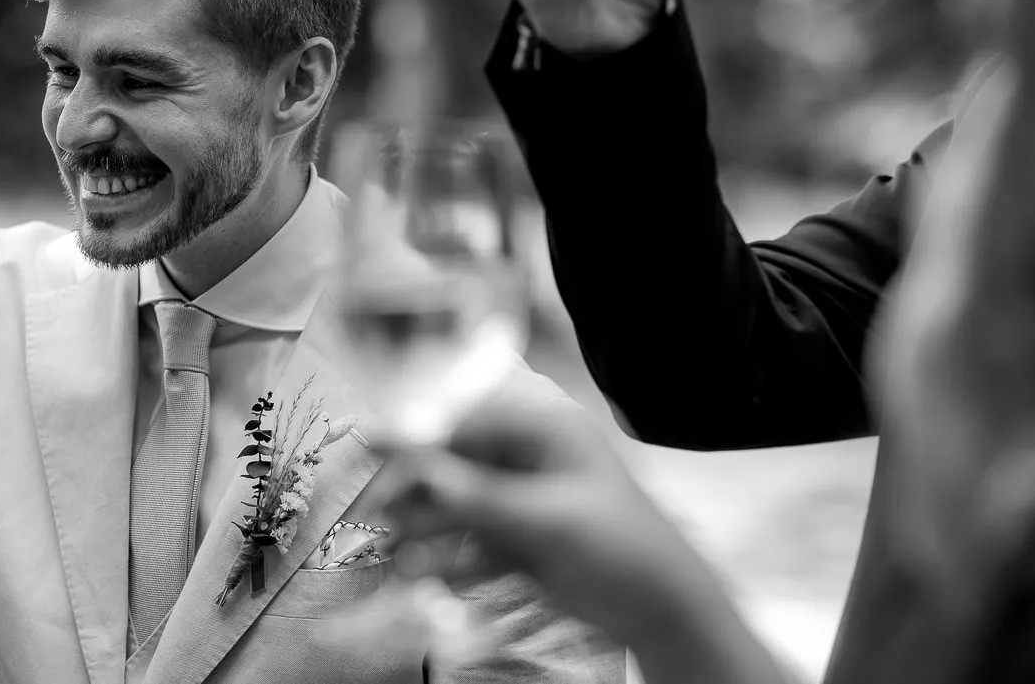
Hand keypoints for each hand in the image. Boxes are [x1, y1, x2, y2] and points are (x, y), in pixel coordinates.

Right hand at [376, 383, 726, 650]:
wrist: (665, 612)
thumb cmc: (624, 547)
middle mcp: (529, 457)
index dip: (414, 435)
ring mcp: (522, 499)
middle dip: (413, 491)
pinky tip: (420, 574)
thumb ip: (483, 497)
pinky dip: (445, 556)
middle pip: (454, 465)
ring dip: (424, 529)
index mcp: (545, 429)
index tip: (369, 446)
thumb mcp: (552, 519)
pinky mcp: (519, 539)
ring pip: (457, 506)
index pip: (465, 422)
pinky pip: (470, 540)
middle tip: (371, 514)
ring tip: (392, 555)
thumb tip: (423, 474)